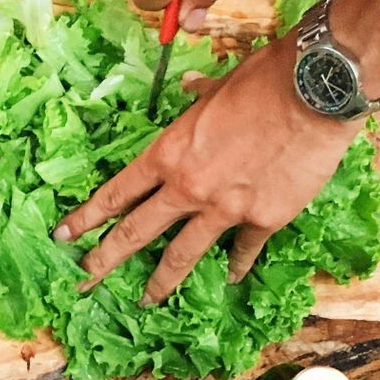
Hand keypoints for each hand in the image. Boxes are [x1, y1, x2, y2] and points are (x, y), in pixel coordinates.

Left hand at [53, 37, 358, 304]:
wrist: (315, 91)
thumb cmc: (264, 78)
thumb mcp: (219, 86)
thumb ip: (198, 98)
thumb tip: (188, 89)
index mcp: (169, 153)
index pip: (117, 193)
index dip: (87, 217)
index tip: (64, 236)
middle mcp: (188, 187)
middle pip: (136, 232)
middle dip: (105, 259)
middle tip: (84, 280)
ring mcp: (225, 209)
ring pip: (182, 254)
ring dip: (161, 281)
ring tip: (146, 300)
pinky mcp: (263, 219)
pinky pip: (243, 250)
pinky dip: (237, 264)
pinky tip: (229, 277)